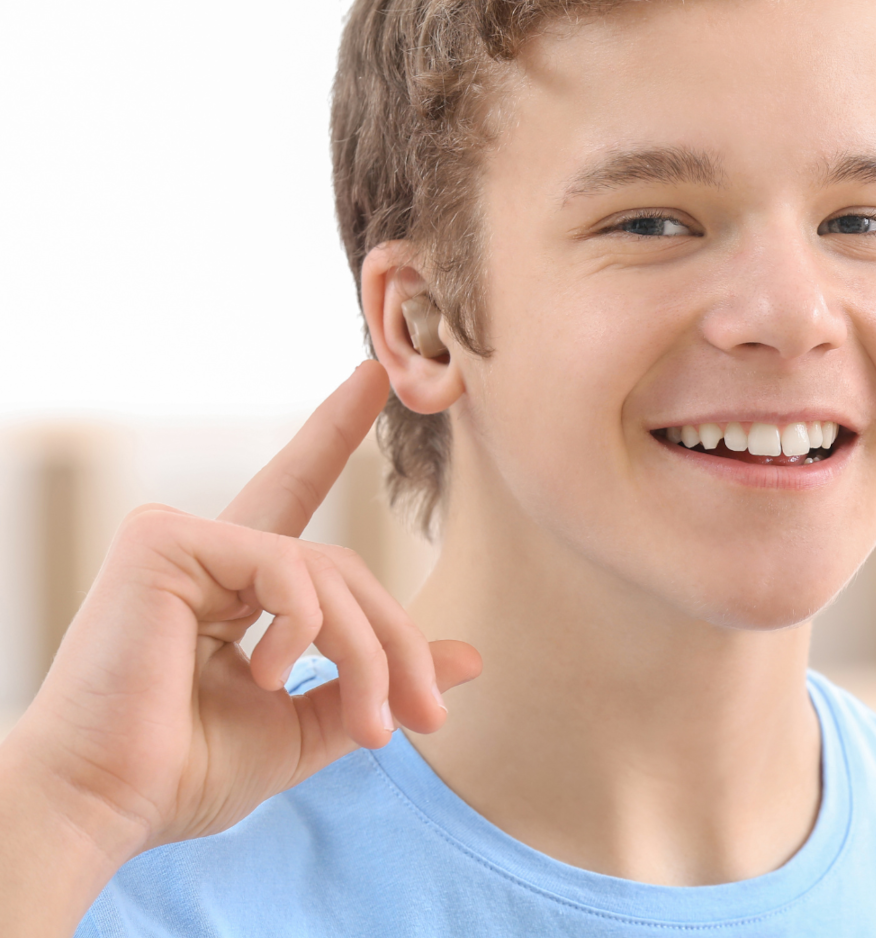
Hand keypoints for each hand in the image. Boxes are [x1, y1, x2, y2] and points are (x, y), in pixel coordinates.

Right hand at [0, 362, 479, 933]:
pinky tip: (263, 676)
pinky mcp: (163, 541)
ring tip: (369, 726)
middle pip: (343, 570)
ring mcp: (180, 538)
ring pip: (327, 573)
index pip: (293, 495)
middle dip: (396, 645)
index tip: (373, 378)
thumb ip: (373, 683)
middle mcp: (205, 551)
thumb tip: (469, 659)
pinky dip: (302, 629)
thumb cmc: (180, 773)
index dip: (332, 434)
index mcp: (228, 585)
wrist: (98, 805)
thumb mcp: (301, 727)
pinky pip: (285, 567)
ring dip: (367, 655)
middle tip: (426, 717)